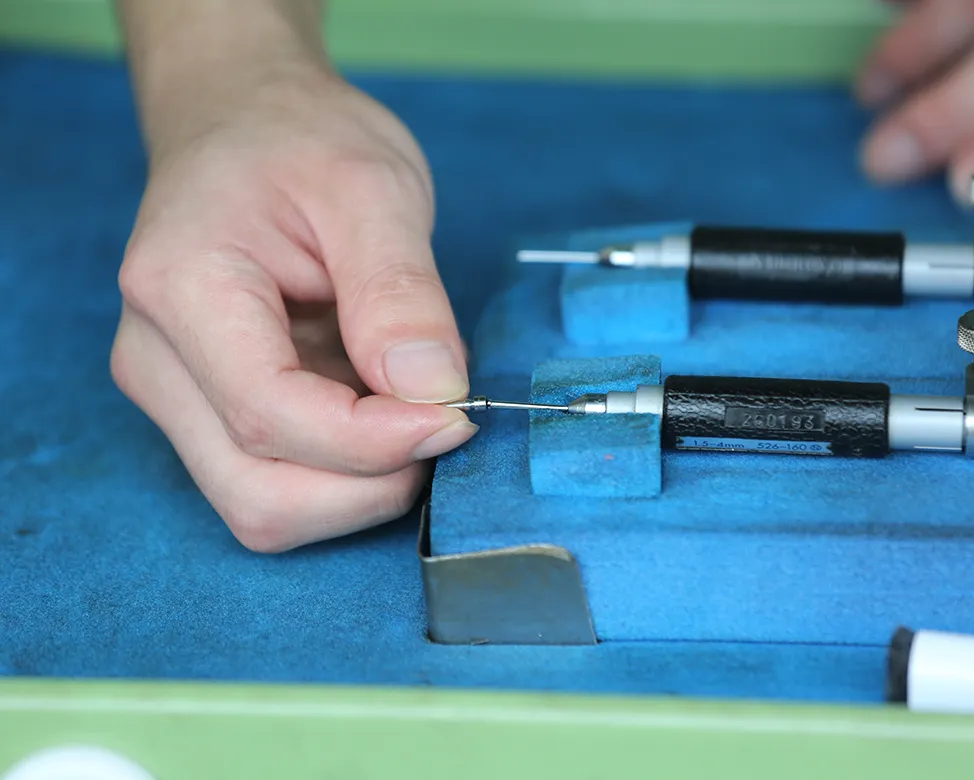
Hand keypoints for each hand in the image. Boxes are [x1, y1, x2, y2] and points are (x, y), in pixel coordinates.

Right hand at [110, 62, 476, 552]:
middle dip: (370, 486)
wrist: (242, 125)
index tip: (459, 413)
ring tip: (412, 409)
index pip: (270, 416)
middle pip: (260, 497)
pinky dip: (349, 473)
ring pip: (267, 510)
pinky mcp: (208, 416)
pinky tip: (382, 410)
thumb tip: (433, 392)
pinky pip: (281, 485)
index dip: (375, 441)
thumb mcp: (371, 186)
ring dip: (361, 488)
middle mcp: (157, 362)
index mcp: (181, 290)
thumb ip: (400, 289)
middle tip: (444, 422)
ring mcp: (176, 398)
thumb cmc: (299, 141)